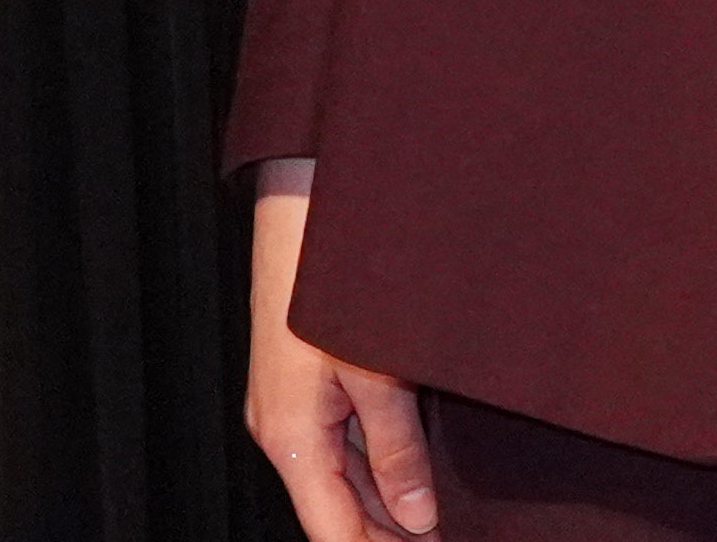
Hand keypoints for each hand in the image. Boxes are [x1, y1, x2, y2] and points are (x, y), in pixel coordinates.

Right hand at [248, 167, 438, 538]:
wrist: (298, 209)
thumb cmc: (331, 284)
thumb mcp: (377, 376)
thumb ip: (396, 452)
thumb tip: (416, 519)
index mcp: (289, 439)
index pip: (333, 532)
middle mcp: (278, 430)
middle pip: (334, 510)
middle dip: (386, 537)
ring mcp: (285, 406)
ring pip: (337, 477)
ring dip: (382, 505)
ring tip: (437, 526)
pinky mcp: (298, 383)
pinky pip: (335, 443)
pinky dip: (373, 468)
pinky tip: (412, 479)